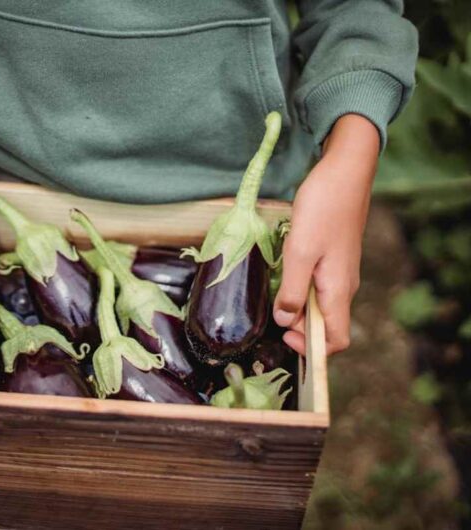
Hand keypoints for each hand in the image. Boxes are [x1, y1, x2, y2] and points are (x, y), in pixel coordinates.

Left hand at [273, 114, 379, 354]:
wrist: (344, 172)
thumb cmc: (323, 208)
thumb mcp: (300, 251)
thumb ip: (291, 289)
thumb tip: (285, 320)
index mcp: (338, 290)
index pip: (336, 340)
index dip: (311, 348)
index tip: (284, 336)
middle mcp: (342, 286)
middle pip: (324, 324)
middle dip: (298, 326)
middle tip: (270, 312)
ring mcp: (338, 272)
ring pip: (318, 304)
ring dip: (296, 306)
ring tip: (273, 292)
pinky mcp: (332, 258)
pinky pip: (316, 285)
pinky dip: (298, 288)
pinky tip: (282, 274)